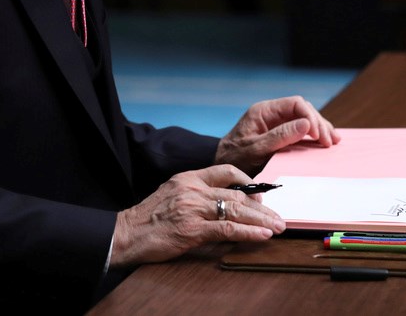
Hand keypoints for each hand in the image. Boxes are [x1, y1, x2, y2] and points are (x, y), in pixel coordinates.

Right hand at [108, 164, 284, 267]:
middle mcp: (193, 188)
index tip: (260, 195)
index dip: (248, 181)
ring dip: (262, 220)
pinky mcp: (192, 229)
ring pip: (237, 210)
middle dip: (262, 206)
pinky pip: (228, 229)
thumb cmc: (149, 217)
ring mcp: (193, 208)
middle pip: (237, 193)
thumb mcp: (173, 194)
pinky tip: (262, 236)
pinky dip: (249, 233)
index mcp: (189, 177)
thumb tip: (227, 206)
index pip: (226, 170)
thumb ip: (198, 195)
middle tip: (278, 216)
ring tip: (278, 227)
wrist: (127, 233)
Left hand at [215, 95, 339, 174]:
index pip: (295, 103)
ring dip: (320, 129)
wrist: (222, 167)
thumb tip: (306, 124)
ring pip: (305, 119)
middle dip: (318, 124)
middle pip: (303, 110)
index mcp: (263, 111)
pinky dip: (314, 136)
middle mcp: (271, 114)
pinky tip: (325, 143)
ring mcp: (276, 123)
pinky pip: (301, 131)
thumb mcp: (255, 149)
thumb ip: (279, 136)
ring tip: (333, 142)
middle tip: (329, 142)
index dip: (310, 117)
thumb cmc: (234, 158)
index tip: (317, 136)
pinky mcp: (280, 134)